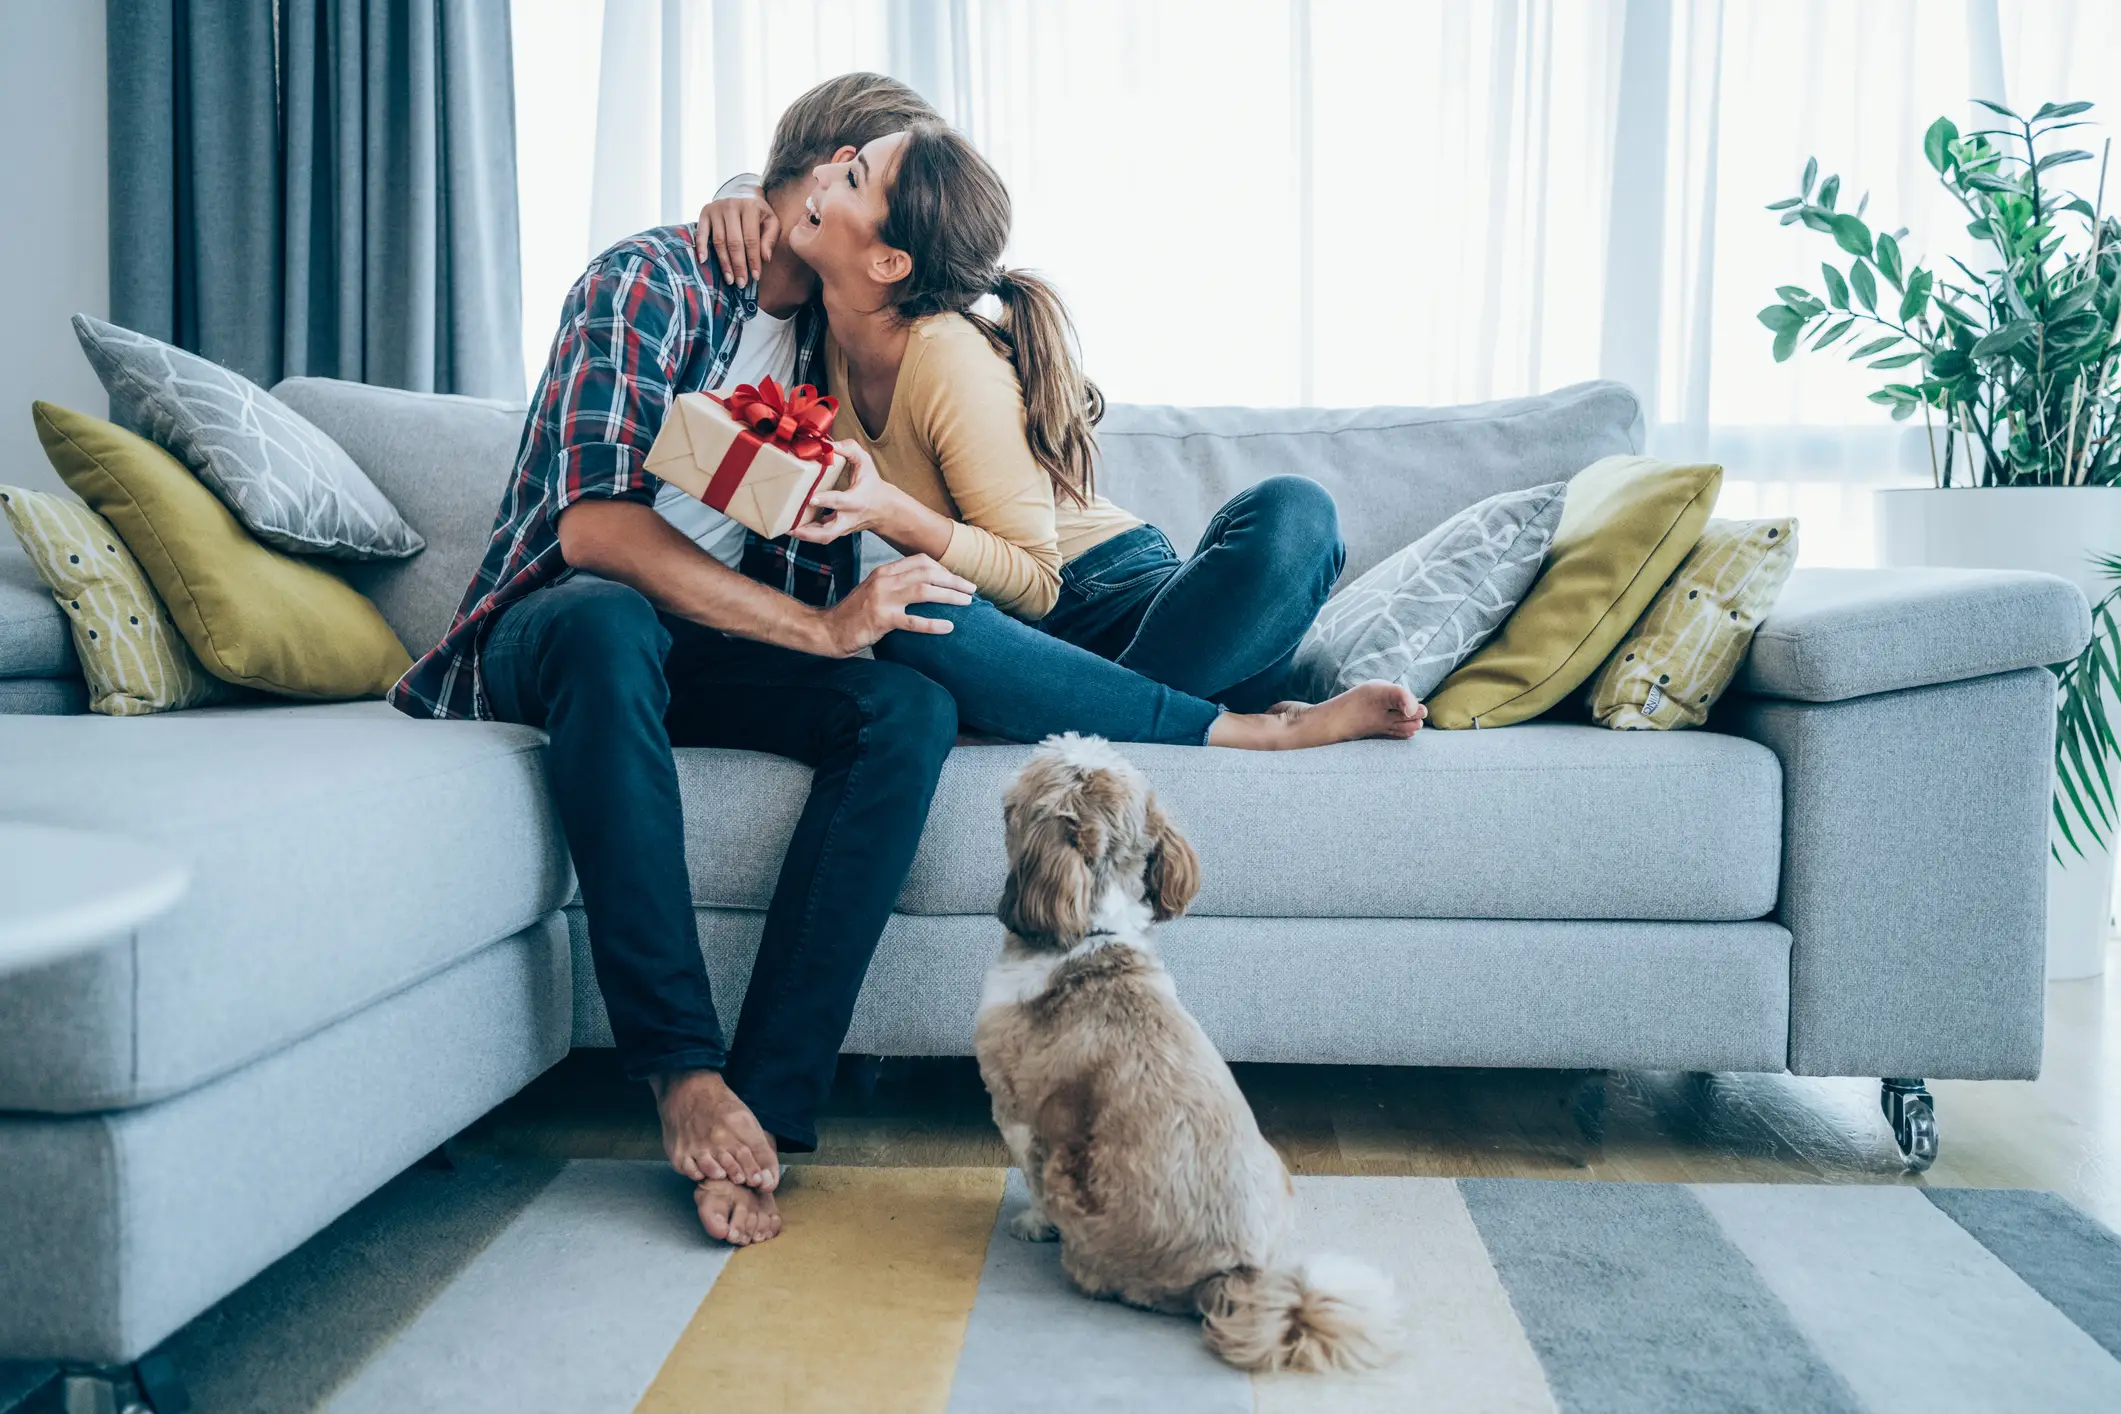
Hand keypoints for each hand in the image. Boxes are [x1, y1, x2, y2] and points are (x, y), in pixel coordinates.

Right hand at [694, 186, 776, 285]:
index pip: (751, 239)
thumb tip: (765, 258)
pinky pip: (701, 232)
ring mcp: (716, 209)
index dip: (753, 260)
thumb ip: (770, 238)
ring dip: (724, 262)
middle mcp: (731, 206)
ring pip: (719, 241)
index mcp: (750, 207)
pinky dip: (701, 247)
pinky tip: (703, 261)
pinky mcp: (705, 212)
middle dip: (738, 265)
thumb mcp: (770, 220)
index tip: (756, 277)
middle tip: (741, 283)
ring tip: (729, 279)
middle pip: (734, 242)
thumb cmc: (758, 212)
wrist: (741, 192)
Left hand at [792, 442, 907, 544]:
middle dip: (809, 532)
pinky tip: (792, 527)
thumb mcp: (865, 463)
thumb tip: (828, 443)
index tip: (811, 498)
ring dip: (804, 536)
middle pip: (829, 532)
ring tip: (786, 529)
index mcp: (855, 501)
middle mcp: (848, 518)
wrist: (883, 509)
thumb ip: (849, 449)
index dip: (826, 501)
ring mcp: (842, 528)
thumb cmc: (872, 485)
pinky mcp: (837, 532)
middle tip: (791, 527)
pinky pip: (821, 537)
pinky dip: (806, 534)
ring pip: (823, 538)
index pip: (840, 502)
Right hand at [821, 555, 974, 654]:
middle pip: (927, 573)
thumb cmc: (855, 615)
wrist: (829, 630)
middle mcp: (884, 581)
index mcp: (884, 572)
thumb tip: (925, 587)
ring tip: (967, 602)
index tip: (957, 579)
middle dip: (953, 580)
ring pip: (924, 591)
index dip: (943, 568)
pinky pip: (912, 621)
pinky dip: (933, 624)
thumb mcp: (875, 592)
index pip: (920, 561)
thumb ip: (896, 586)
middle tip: (972, 589)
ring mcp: (882, 599)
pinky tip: (949, 627)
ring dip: (949, 595)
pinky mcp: (881, 620)